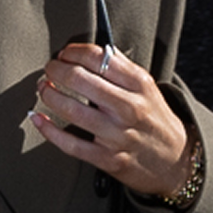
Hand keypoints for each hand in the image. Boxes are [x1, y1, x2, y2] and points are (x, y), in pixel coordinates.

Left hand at [29, 41, 196, 199]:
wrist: (175, 162)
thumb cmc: (155, 121)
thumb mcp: (148, 89)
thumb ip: (123, 69)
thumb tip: (95, 50)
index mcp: (139, 85)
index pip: (99, 57)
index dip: (74, 52)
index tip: (64, 53)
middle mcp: (129, 108)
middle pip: (80, 80)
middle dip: (56, 70)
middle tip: (49, 69)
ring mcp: (117, 135)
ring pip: (71, 110)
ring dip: (49, 95)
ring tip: (43, 88)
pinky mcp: (107, 159)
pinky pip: (70, 144)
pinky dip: (49, 130)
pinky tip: (38, 118)